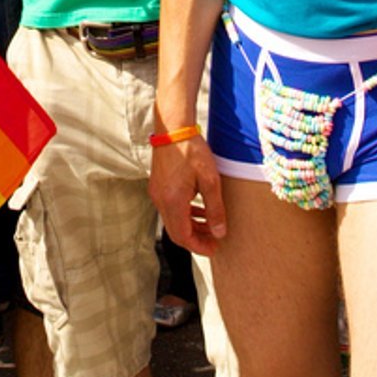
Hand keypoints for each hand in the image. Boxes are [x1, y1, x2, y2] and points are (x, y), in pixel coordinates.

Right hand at [149, 134, 228, 255]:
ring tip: (210, 225)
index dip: (199, 247)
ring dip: (191, 226)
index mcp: (173, 202)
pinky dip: (184, 214)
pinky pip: (170, 208)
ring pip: (173, 220)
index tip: (214, 248)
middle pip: (176, 232)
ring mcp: (157, 193)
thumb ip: (215, 209)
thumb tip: (220, 232)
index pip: (183, 237)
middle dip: (196, 239)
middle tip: (214, 239)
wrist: (173, 128)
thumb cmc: (192, 150)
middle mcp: (161, 201)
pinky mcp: (157, 186)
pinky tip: (198, 209)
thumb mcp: (210, 180)